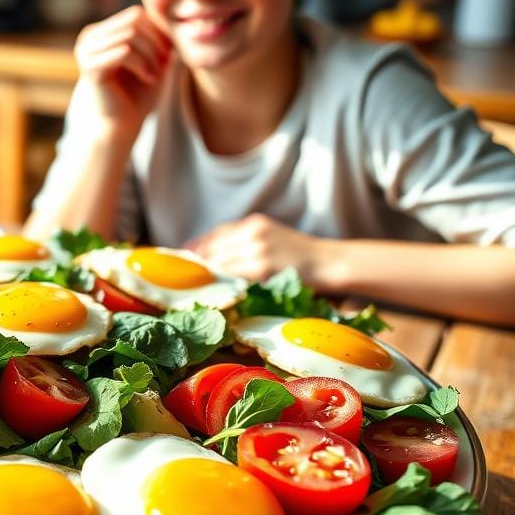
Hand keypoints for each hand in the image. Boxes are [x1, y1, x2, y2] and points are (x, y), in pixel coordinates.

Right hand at [74, 5, 172, 141]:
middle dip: (156, 42)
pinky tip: (149, 79)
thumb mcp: (153, 60)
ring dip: (151, 55)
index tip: (169, 56)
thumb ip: (158, 37)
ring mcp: (86, 51)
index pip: (136, 14)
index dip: (158, 32)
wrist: (121, 128)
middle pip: (134, 20)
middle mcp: (88, 38)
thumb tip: (169, 16)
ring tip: (157, 75)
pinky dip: (143, 64)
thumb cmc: (137, 96)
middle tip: (166, 65)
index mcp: (100, 33)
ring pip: (131, 35)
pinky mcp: (90, 67)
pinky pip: (124, 51)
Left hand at [187, 214, 330, 285]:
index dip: (198, 245)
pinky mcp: (262, 267)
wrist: (331, 262)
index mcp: (254, 223)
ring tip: (198, 286)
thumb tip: (218, 258)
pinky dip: (223, 284)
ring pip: (221, 263)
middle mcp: (253, 232)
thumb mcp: (274, 238)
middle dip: (198, 262)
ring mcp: (257, 249)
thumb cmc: (303, 255)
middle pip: (214, 248)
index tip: (184, 255)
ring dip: (208, 275)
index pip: (217, 233)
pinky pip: (234, 277)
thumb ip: (248, 242)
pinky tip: (217, 291)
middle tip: (186, 275)